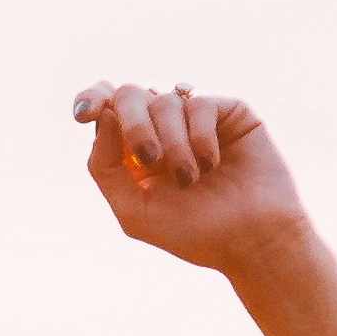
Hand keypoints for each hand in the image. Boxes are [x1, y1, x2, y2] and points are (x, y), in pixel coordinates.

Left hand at [73, 82, 311, 275]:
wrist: (252, 241)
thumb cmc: (195, 232)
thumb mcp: (134, 211)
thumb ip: (105, 167)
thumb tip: (103, 116)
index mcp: (135, 150)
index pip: (105, 108)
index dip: (91, 100)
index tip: (84, 114)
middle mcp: (164, 128)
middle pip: (130, 94)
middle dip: (133, 123)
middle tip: (149, 157)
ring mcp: (196, 118)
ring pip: (164, 101)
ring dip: (172, 143)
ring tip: (190, 179)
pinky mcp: (229, 111)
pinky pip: (199, 103)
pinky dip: (199, 137)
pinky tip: (211, 164)